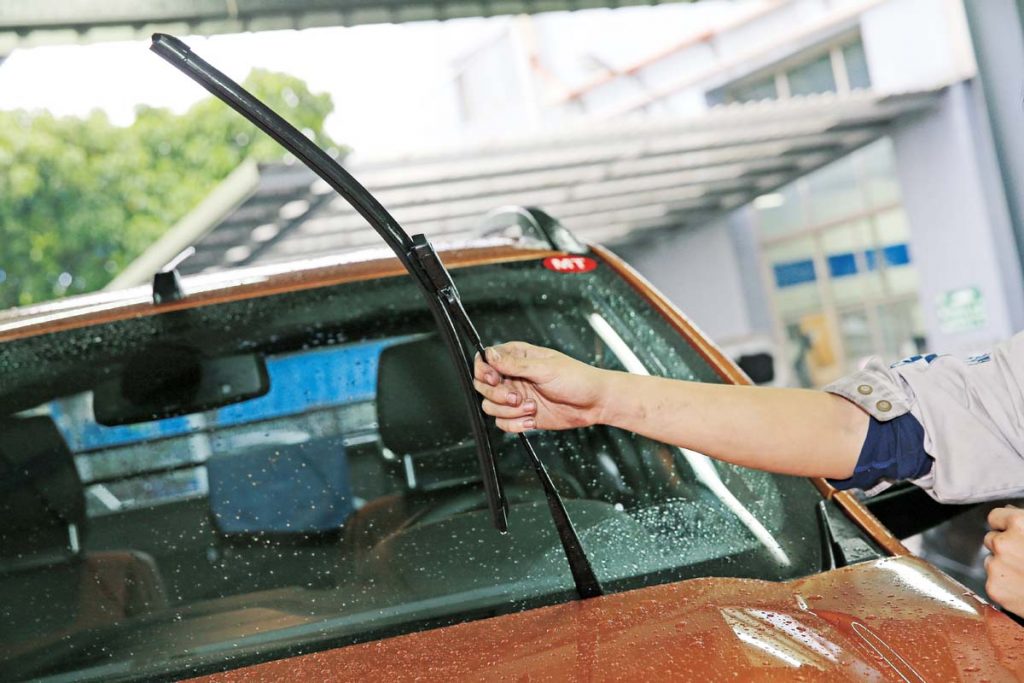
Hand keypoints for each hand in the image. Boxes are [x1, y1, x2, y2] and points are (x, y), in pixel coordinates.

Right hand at [473, 341, 609, 432]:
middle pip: (483, 385)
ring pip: (490, 406)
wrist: (594, 403)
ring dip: (509, 411)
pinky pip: (503, 423)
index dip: (484, 371)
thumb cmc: (576, 378)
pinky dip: (515, 424)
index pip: (485, 360)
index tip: (495, 379)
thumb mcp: (545, 368)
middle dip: (497, 394)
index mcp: (517, 357)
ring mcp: (515, 396)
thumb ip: (515, 363)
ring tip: (531, 408)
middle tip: (516, 396)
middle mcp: (513, 376)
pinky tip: (531, 421)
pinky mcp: (521, 415)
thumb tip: (490, 355)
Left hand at [984, 506, 1023, 616]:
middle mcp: (1003, 543)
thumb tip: (1012, 512)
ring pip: (992, 561)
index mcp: (1019, 524)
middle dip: (1005, 547)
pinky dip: (1005, 586)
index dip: (1005, 526)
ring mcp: (996, 566)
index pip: (995, 517)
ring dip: (1004, 566)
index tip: (1011, 534)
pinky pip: (994, 582)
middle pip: (992, 540)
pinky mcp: (994, 587)